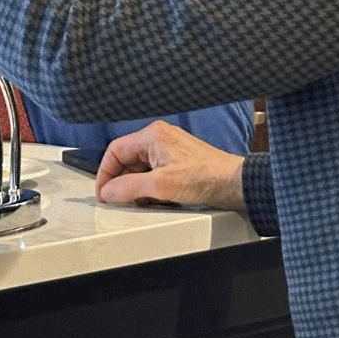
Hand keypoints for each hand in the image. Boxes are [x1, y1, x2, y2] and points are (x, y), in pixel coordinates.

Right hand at [95, 121, 245, 210]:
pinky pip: (154, 173)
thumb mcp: (160, 186)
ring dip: (137, 187)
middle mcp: (159, 138)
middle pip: (127, 159)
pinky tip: (158, 200)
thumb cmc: (205, 177)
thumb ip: (129, 188)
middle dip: (122, 182)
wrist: (235, 183)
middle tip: (120, 201)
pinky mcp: (178, 161)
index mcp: (152, 135)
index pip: (115, 150)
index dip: (105, 173)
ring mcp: (169, 149)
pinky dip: (150, 188)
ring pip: (140, 168)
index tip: (104, 193)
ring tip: (145, 202)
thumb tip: (108, 191)